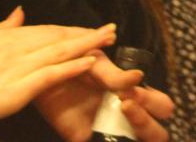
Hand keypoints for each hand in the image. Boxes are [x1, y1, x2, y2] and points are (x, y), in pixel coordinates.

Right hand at [0, 7, 116, 129]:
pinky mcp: (13, 89)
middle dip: (84, 34)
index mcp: (1, 37)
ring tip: (108, 40)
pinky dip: (70, 67)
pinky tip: (88, 62)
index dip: (69, 30)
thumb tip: (18, 13)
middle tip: (110, 30)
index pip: (44, 30)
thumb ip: (0, 29)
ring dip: (86, 45)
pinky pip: (49, 76)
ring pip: (58, 52)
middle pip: (56, 38)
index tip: (88, 28)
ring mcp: (14, 68)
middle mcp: (11, 47)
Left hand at [34, 50, 173, 140]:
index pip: (159, 104)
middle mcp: (125, 113)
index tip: (132, 92)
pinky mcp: (85, 137)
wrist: (36, 72)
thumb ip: (114, 73)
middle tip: (125, 104)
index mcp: (132, 92)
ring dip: (136, 130)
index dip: (151, 101)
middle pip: (156, 129)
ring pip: (137, 140)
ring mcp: (108, 128)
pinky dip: (110, 141)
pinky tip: (101, 134)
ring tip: (119, 113)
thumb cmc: (69, 61)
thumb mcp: (93, 61)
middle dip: (147, 120)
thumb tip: (138, 76)